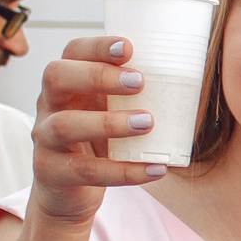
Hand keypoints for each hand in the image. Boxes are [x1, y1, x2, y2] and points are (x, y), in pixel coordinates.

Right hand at [29, 35, 170, 224]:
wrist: (68, 194)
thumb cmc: (97, 142)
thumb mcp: (110, 112)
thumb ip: (133, 96)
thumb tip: (195, 80)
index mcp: (66, 83)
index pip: (72, 52)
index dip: (96, 46)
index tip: (129, 47)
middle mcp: (48, 105)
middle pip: (56, 77)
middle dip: (97, 76)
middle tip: (139, 82)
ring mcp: (45, 139)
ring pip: (64, 125)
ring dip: (108, 123)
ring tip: (147, 123)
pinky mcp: (52, 172)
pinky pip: (85, 171)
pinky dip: (124, 172)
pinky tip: (155, 169)